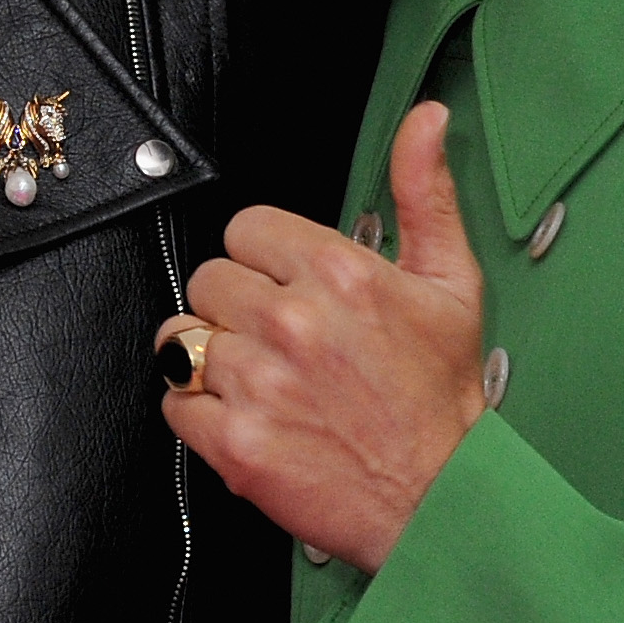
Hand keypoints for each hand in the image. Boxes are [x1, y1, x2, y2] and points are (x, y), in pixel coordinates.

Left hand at [160, 102, 489, 572]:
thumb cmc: (443, 400)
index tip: (288, 286)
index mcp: (340, 274)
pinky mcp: (234, 441)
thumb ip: (425, 191)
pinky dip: (198, 411)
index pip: (246, 228)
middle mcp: (293, 322)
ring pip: (179, 338)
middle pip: (209, 279)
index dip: (265, 258)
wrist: (442, 501)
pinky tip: (246, 416)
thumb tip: (426, 121)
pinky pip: (172, 402)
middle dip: (238, 308)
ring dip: (211, 358)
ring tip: (261, 380)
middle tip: (281, 341)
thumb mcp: (450, 283)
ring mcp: (258, 383)